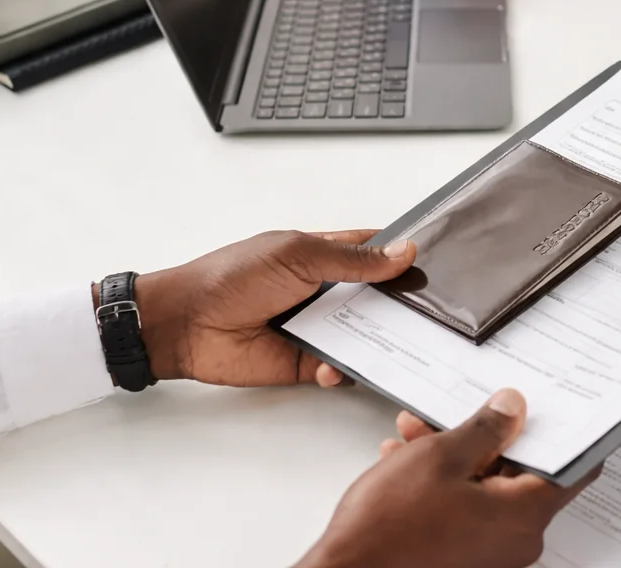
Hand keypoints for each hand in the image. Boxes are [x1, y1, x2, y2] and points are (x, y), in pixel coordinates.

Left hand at [129, 230, 414, 387]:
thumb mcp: (298, 255)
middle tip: (430, 311)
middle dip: (400, 304)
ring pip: (363, 336)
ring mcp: (317, 327)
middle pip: (376, 298)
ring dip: (378, 340)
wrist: (186, 324)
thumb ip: (353, 259)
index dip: (402, 256)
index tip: (434, 262)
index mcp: (324, 255)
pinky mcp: (305, 362)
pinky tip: (338, 365)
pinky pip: (338, 368)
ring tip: (400, 343)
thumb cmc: (232, 277)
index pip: (374, 252)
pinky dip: (343, 369)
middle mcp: (325, 291)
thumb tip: (403, 253)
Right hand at [298, 390, 599, 567]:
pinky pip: (466, 512)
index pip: (574, 468)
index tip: (559, 409)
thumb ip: (486, 428)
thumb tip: (513, 409)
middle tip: (464, 412)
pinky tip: (407, 463)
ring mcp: (489, 555)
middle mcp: (516, 541)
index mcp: (524, 514)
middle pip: (520, 474)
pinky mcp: (462, 559)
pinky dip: (444, 485)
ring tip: (416, 434)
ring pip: (485, 489)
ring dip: (456, 457)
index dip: (566, 433)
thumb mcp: (440, 456)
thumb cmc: (388, 529)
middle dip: (488, 438)